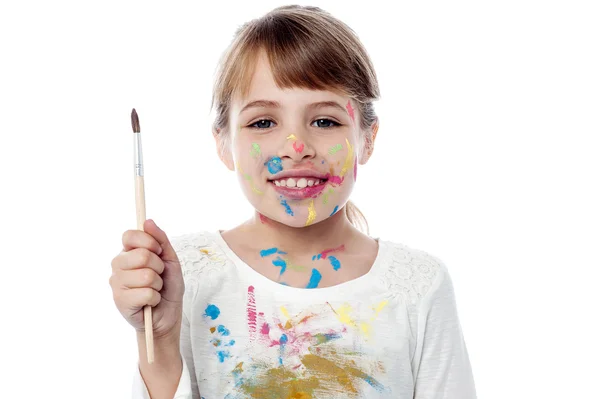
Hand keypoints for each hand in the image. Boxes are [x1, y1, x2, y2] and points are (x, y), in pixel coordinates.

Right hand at [109, 219, 183, 338]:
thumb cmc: (168, 286)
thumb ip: (161, 240)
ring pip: (146, 275)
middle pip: (142, 255)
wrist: (167, 314)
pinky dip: (155, 298)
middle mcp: (118, 265)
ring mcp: (116, 283)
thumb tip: (148, 221)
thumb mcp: (170, 260)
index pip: (130, 235)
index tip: (158, 252)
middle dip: (159, 267)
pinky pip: (147, 293)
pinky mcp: (120, 301)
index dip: (149, 242)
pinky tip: (150, 302)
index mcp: (128, 252)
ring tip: (154, 289)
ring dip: (158, 284)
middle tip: (158, 276)